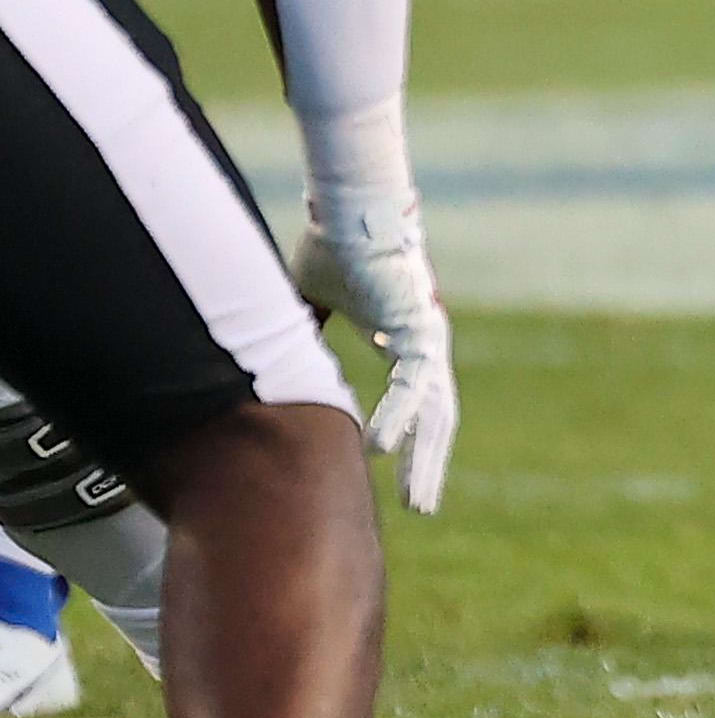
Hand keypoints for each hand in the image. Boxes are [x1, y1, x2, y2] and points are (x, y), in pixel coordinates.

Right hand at [291, 194, 455, 513]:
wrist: (347, 210)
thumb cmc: (333, 247)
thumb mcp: (311, 306)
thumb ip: (302, 336)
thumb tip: (275, 363)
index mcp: (407, 342)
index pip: (418, 403)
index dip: (412, 438)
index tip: (396, 473)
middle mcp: (425, 345)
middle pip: (435, 419)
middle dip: (428, 465)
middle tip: (421, 508)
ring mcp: (428, 338)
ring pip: (434, 412)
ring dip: (424, 458)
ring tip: (418, 502)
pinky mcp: (419, 328)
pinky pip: (412, 383)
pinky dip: (398, 416)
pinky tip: (382, 448)